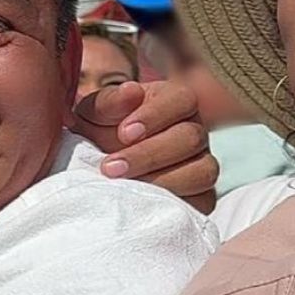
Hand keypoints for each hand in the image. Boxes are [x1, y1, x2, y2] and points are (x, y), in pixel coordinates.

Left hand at [70, 81, 218, 212]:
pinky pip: (203, 201)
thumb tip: (131, 92)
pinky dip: (173, 203)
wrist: (91, 168)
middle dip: (149, 154)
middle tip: (110, 168)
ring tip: (123, 186)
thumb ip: (109, 102)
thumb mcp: (93, 114)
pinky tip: (141, 203)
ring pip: (203, 171)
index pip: (182, 99)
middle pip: (192, 138)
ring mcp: (201, 163)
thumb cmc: (97, 132)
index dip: (155, 116)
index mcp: (173, 101)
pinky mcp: (201, 196)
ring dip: (161, 181)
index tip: (124, 133)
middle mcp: (194, 130)